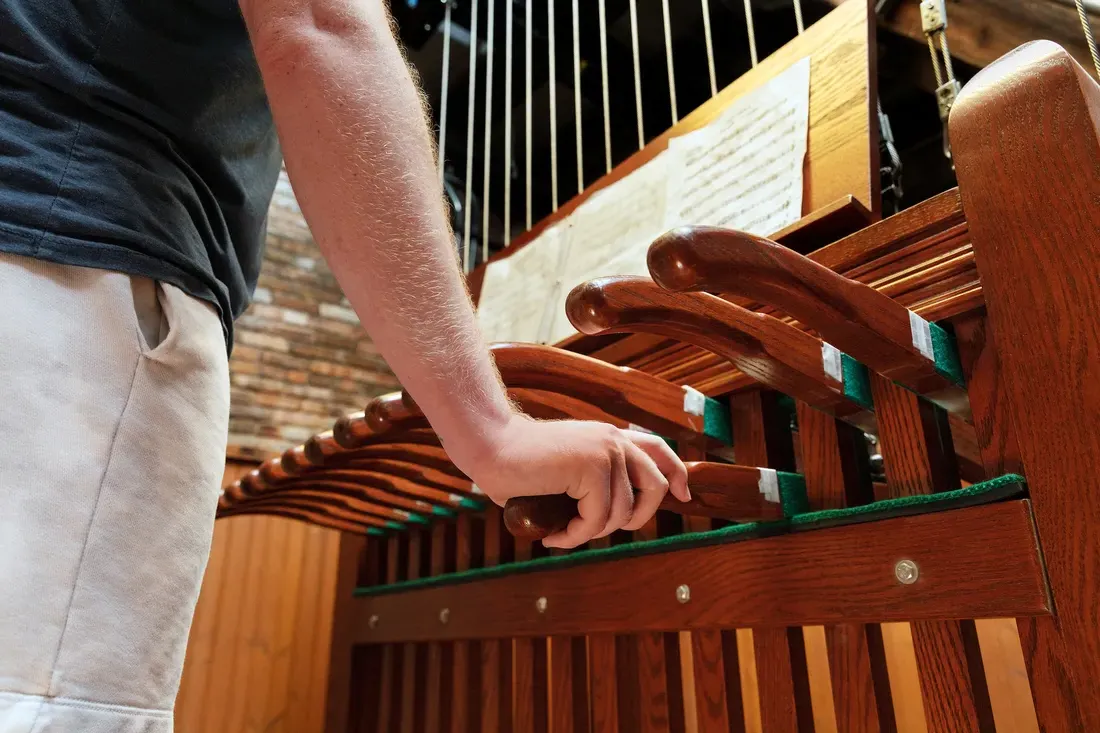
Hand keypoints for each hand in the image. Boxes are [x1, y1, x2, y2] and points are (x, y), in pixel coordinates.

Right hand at [462, 414, 690, 548]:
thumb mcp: (567, 469)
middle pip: (655, 487)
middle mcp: (614, 440)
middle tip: (596, 530)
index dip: (676, 473)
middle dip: (635, 520)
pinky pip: (597, 520)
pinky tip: (554, 536)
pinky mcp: (592, 467)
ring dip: (591, 533)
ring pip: (621, 513)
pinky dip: (575, 536)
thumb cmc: (520, 465)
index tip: (683, 495)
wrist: (491, 447)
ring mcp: (605, 451)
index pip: (658, 450)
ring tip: (563, 532)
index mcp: (610, 437)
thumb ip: (594, 481)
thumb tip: (620, 511)